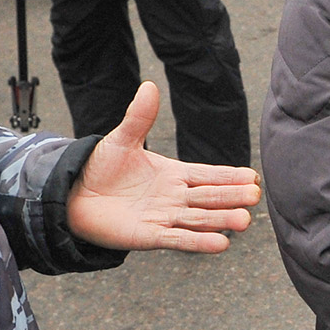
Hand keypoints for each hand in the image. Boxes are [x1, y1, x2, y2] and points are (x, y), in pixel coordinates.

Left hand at [65, 82, 261, 252]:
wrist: (73, 195)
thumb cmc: (99, 168)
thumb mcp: (121, 139)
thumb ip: (139, 117)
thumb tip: (150, 85)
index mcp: (173, 174)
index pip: (207, 174)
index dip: (229, 176)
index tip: (252, 177)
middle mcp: (173, 197)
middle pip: (209, 197)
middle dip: (232, 198)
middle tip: (255, 196)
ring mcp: (163, 217)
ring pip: (198, 219)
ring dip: (220, 221)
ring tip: (244, 221)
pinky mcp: (149, 236)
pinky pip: (178, 240)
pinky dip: (198, 242)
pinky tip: (221, 244)